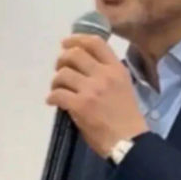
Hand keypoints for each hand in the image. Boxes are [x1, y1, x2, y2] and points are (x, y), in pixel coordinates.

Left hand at [46, 34, 148, 157]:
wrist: (128, 140)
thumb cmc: (127, 115)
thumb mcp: (124, 85)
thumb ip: (108, 72)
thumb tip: (85, 64)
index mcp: (116, 69)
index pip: (95, 42)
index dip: (77, 39)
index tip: (67, 43)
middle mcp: (103, 74)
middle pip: (75, 54)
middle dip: (62, 59)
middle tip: (60, 68)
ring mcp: (91, 89)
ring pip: (63, 73)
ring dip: (56, 81)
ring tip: (57, 88)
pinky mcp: (80, 105)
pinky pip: (57, 94)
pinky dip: (52, 97)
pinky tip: (53, 101)